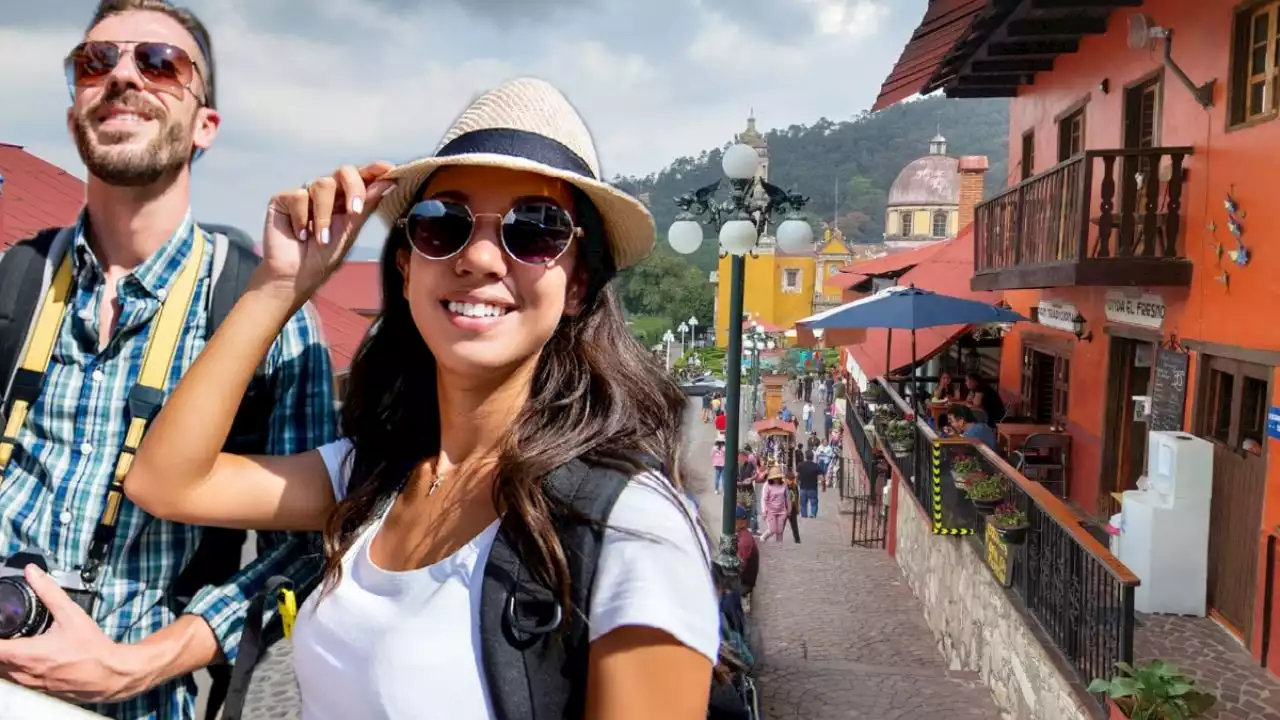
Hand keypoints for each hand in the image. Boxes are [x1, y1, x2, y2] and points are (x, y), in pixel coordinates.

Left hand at [0, 565, 148, 702]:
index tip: (2, 625)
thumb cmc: (91, 648)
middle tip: (9, 633)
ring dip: (5, 658)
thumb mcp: (70, 614)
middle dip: (1, 646)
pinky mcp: (37, 690)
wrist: (110, 673)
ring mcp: (29, 684)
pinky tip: (27, 658)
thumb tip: (32, 573)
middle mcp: (23, 673)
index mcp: (27, 654)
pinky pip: (16, 680)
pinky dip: (14, 669)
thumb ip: (48, 591)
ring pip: (3, 673)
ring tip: (15, 643)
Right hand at [260, 161, 395, 300]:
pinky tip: (299, 235)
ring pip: (322, 184)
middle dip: (353, 188)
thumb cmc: (322, 258)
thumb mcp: (350, 231)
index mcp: (346, 200)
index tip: (388, 168)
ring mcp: (305, 194)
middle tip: (354, 212)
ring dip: (324, 216)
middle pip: (344, 171)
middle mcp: (327, 193)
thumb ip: (366, 206)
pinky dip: (301, 219)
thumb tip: (389, 183)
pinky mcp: (283, 199)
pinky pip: (298, 196)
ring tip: (321, 239)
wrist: (294, 277)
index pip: (361, 178)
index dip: (374, 170)